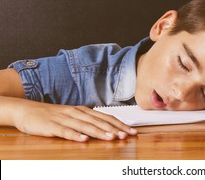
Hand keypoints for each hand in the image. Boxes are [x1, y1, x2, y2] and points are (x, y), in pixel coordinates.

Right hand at [8, 98, 136, 141]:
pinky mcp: (52, 126)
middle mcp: (77, 113)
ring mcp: (64, 119)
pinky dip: (75, 135)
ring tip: (111, 138)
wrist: (27, 110)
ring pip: (85, 126)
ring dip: (99, 132)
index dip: (120, 124)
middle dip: (114, 129)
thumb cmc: (52, 116)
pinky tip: (84, 140)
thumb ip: (88, 122)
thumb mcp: (73, 117)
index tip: (131, 131)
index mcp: (83, 111)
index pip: (106, 117)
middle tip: (127, 136)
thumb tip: (107, 129)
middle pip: (99, 121)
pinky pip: (65, 131)